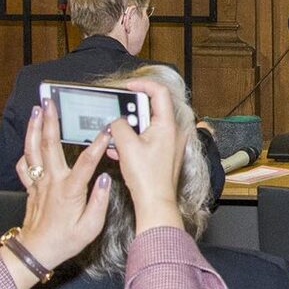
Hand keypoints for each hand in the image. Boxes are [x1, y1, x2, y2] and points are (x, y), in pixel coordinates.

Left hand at [10, 102, 112, 275]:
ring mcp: (39, 182)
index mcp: (70, 190)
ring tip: (37, 109)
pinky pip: (25, 165)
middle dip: (50, 120)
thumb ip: (100, 201)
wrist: (36, 252)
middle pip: (50, 144)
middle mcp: (52, 181)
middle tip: (50, 101)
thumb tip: (105, 179)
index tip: (107, 130)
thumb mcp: (91, 227)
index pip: (87, 161)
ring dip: (34, 127)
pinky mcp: (31, 187)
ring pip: (33, 149)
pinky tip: (29, 142)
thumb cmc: (65, 241)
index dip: (97, 144)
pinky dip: (26, 151)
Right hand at [105, 76, 187, 234]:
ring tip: (115, 137)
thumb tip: (116, 121)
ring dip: (129, 129)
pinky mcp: (163, 155)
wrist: (155, 204)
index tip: (128, 87)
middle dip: (131, 112)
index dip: (143, 84)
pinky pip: (147, 140)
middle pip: (152, 109)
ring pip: (147, 126)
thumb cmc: (147, 178)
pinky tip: (118, 151)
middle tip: (117, 116)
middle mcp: (172, 132)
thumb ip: (119, 126)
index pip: (159, 92)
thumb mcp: (127, 146)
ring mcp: (169, 144)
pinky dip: (133, 141)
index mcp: (168, 125)